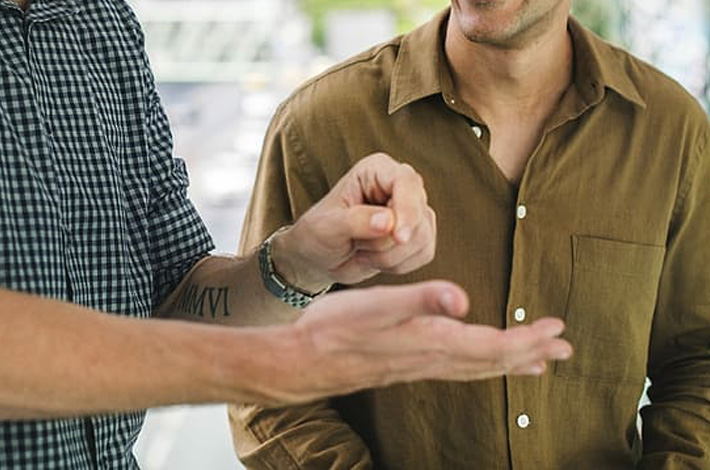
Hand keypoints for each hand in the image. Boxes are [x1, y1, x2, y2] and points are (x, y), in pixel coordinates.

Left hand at [272, 152, 435, 290]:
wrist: (320, 257)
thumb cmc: (319, 233)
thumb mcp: (328, 226)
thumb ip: (356, 221)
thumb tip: (388, 222)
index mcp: (377, 170)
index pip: (406, 182)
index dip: (407, 210)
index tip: (398, 237)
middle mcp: (400, 186)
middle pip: (419, 215)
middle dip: (388, 242)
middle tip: (357, 244)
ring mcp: (414, 212)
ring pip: (422, 238)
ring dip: (389, 256)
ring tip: (362, 251)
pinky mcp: (420, 236)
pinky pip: (424, 254)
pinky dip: (398, 265)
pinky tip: (375, 259)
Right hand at [272, 281, 571, 402]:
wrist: (303, 359)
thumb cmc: (335, 329)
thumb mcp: (375, 306)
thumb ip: (420, 300)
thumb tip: (463, 299)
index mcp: (431, 341)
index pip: (492, 345)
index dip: (528, 340)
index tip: (558, 332)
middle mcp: (432, 359)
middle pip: (492, 361)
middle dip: (530, 354)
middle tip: (564, 350)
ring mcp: (420, 366)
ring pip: (477, 368)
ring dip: (511, 363)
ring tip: (538, 362)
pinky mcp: (409, 365)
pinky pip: (459, 370)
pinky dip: (482, 366)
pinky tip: (482, 363)